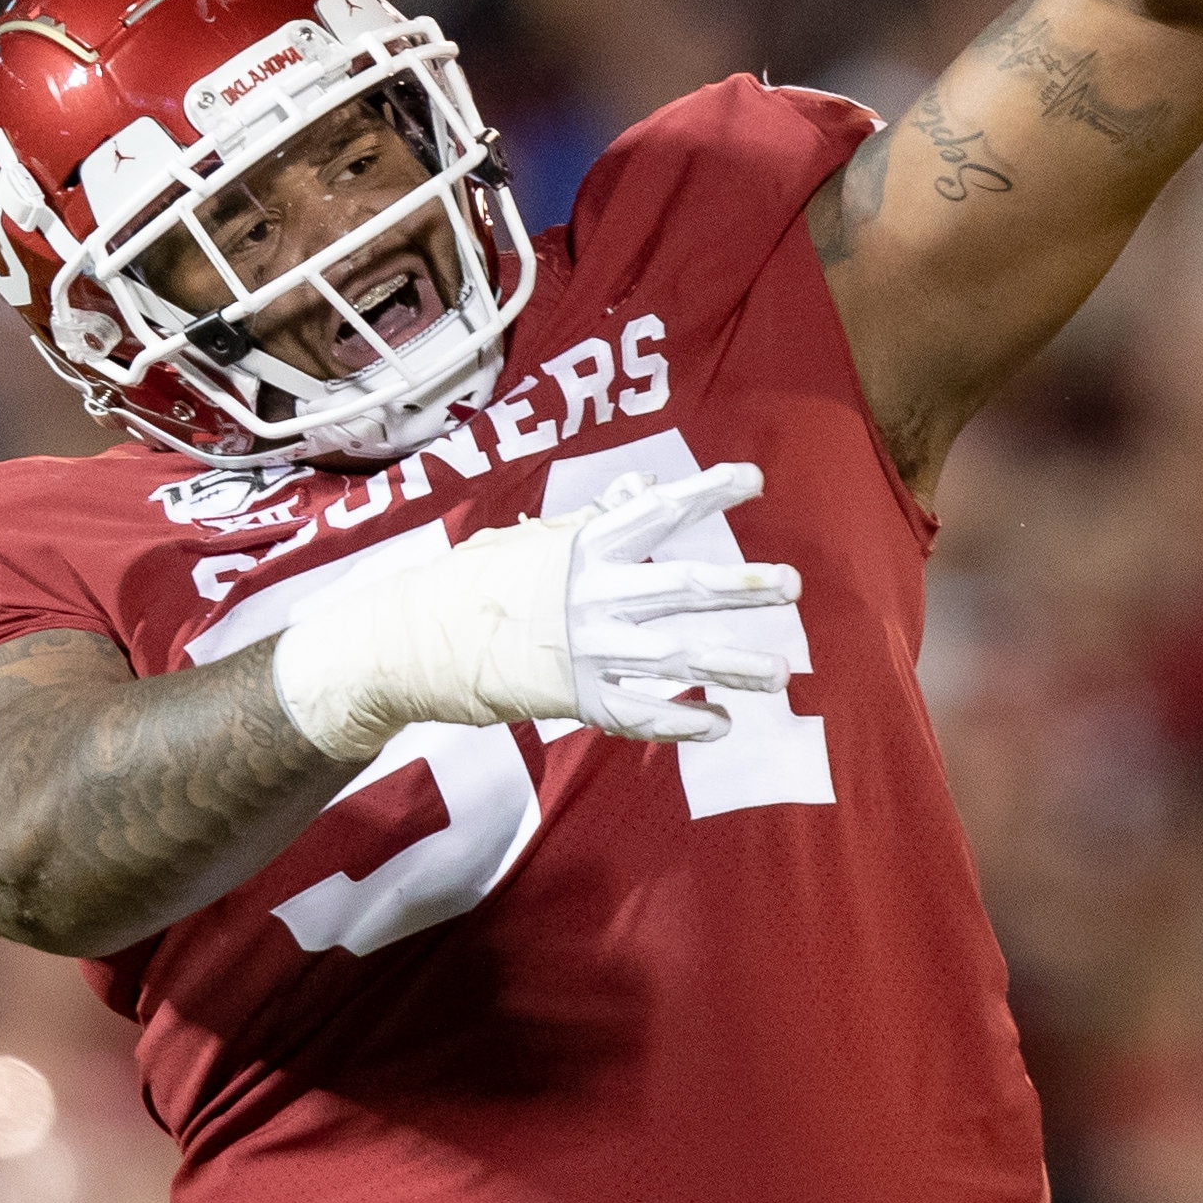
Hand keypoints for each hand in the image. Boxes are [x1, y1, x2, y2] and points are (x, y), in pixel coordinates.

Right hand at [267, 464, 799, 760]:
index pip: (656, 511)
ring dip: (732, 664)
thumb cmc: (472, 586)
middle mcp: (590, 595)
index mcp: (580, 548)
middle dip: (742, 587)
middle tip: (792, 585)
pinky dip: (683, 721)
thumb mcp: (529, 540)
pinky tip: (721, 723)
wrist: (411, 644)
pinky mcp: (572, 698)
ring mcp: (583, 650)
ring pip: (675, 657)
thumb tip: (642, 485)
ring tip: (779, 672)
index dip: (707, 493)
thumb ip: (593, 518)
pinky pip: (641, 714)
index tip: (755, 480)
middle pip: (682, 587)